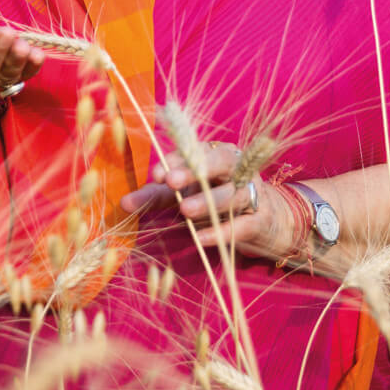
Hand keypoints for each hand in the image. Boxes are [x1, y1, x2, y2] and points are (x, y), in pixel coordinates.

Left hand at [119, 142, 298, 262]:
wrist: (266, 221)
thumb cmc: (217, 199)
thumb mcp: (186, 193)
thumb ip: (156, 195)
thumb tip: (123, 203)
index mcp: (218, 154)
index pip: (197, 151)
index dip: (178, 160)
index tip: (157, 173)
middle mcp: (238, 169)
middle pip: (220, 163)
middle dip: (195, 170)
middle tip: (171, 181)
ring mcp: (252, 193)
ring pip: (232, 193)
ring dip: (208, 201)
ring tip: (184, 211)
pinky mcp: (260, 219)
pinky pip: (241, 225)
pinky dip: (221, 232)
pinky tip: (199, 238)